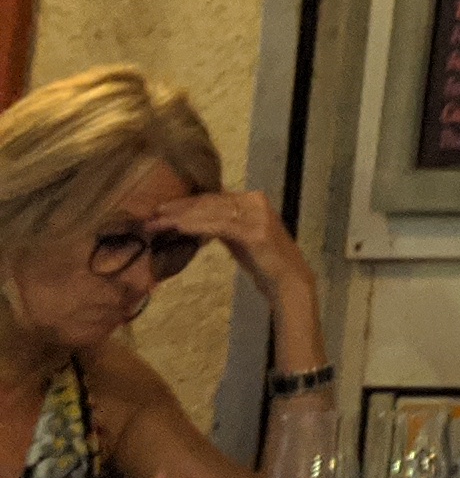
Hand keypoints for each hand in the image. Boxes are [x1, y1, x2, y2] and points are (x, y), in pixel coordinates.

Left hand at [146, 190, 311, 310]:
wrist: (288, 279)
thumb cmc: (263, 261)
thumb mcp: (239, 237)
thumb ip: (221, 226)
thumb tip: (191, 221)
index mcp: (252, 200)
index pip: (213, 198)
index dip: (185, 202)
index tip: (160, 209)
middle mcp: (256, 201)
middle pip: (210, 202)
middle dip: (179, 208)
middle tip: (152, 214)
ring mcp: (256, 215)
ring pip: (212, 211)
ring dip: (181, 216)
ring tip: (158, 222)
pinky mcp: (254, 232)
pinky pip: (220, 225)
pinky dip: (197, 225)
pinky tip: (179, 228)